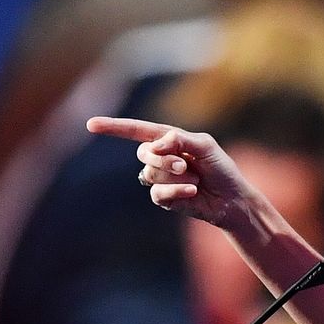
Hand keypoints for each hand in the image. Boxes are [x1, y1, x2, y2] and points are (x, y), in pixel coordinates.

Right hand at [85, 116, 256, 230]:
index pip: (136, 131)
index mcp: (168, 140)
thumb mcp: (205, 146)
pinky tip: (192, 192)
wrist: (232, 198)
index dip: (113, 127)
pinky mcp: (163, 197)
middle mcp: (160, 158)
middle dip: (164, 159)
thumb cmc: (221, 169)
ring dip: (176, 177)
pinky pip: (158, 193)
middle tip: (186, 165)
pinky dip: (177, 191)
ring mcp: (160, 178)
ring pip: (151, 174)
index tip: (91, 125)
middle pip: (143, 153)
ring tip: (195, 180)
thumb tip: (155, 144)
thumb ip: (181, 139)